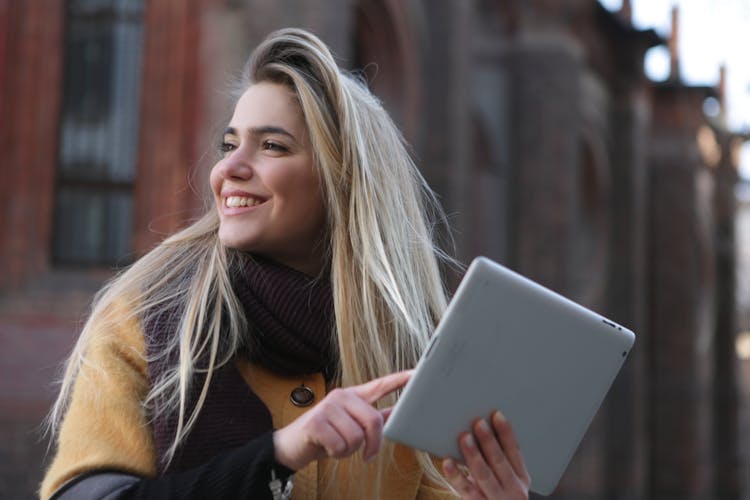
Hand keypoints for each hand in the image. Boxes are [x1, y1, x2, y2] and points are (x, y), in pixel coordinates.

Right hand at [272, 370, 411, 470]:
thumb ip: (371, 417)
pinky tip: (326, 448)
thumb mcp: (350, 425)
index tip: (417, 374)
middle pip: (373, 420)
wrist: (292, 446)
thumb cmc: (325, 435)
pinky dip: (336, 454)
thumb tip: (395, 412)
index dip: (400, 380)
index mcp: (353, 396)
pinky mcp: (316, 422)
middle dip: (373, 443)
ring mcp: (328, 407)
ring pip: (357, 437)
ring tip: (337, 446)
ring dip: (349, 451)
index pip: (380, 385)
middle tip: (368, 455)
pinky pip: (340, 445)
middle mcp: (341, 396)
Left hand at [442, 411, 530, 498]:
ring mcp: (496, 499)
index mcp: (521, 477)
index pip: (515, 451)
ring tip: (465, 438)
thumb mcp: (504, 477)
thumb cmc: (496, 492)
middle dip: (489, 441)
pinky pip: (466, 490)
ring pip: (484, 475)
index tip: (497, 414)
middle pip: (500, 462)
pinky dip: (456, 475)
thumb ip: (496, 458)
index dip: (506, 432)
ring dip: (474, 454)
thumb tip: (478, 426)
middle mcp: (514, 489)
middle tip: (478, 423)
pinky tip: (448, 462)